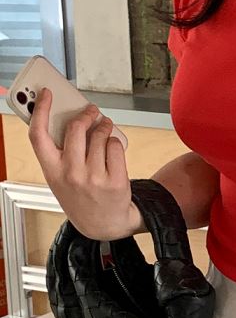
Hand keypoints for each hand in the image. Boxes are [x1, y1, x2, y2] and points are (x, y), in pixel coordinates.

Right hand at [28, 88, 140, 240]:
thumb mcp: (60, 178)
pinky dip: (114, 142)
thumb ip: (60, 152)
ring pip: (99, 135)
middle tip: (92, 111)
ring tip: (105, 127)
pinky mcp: (115, 181)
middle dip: (86, 114)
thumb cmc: (80, 196)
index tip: (46, 93)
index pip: (38, 135)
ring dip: (104, 127)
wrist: (103, 225)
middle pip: (75, 129)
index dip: (41, 110)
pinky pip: (115, 146)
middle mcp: (71, 174)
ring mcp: (94, 179)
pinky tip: (112, 147)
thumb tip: (72, 119)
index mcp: (52, 171)